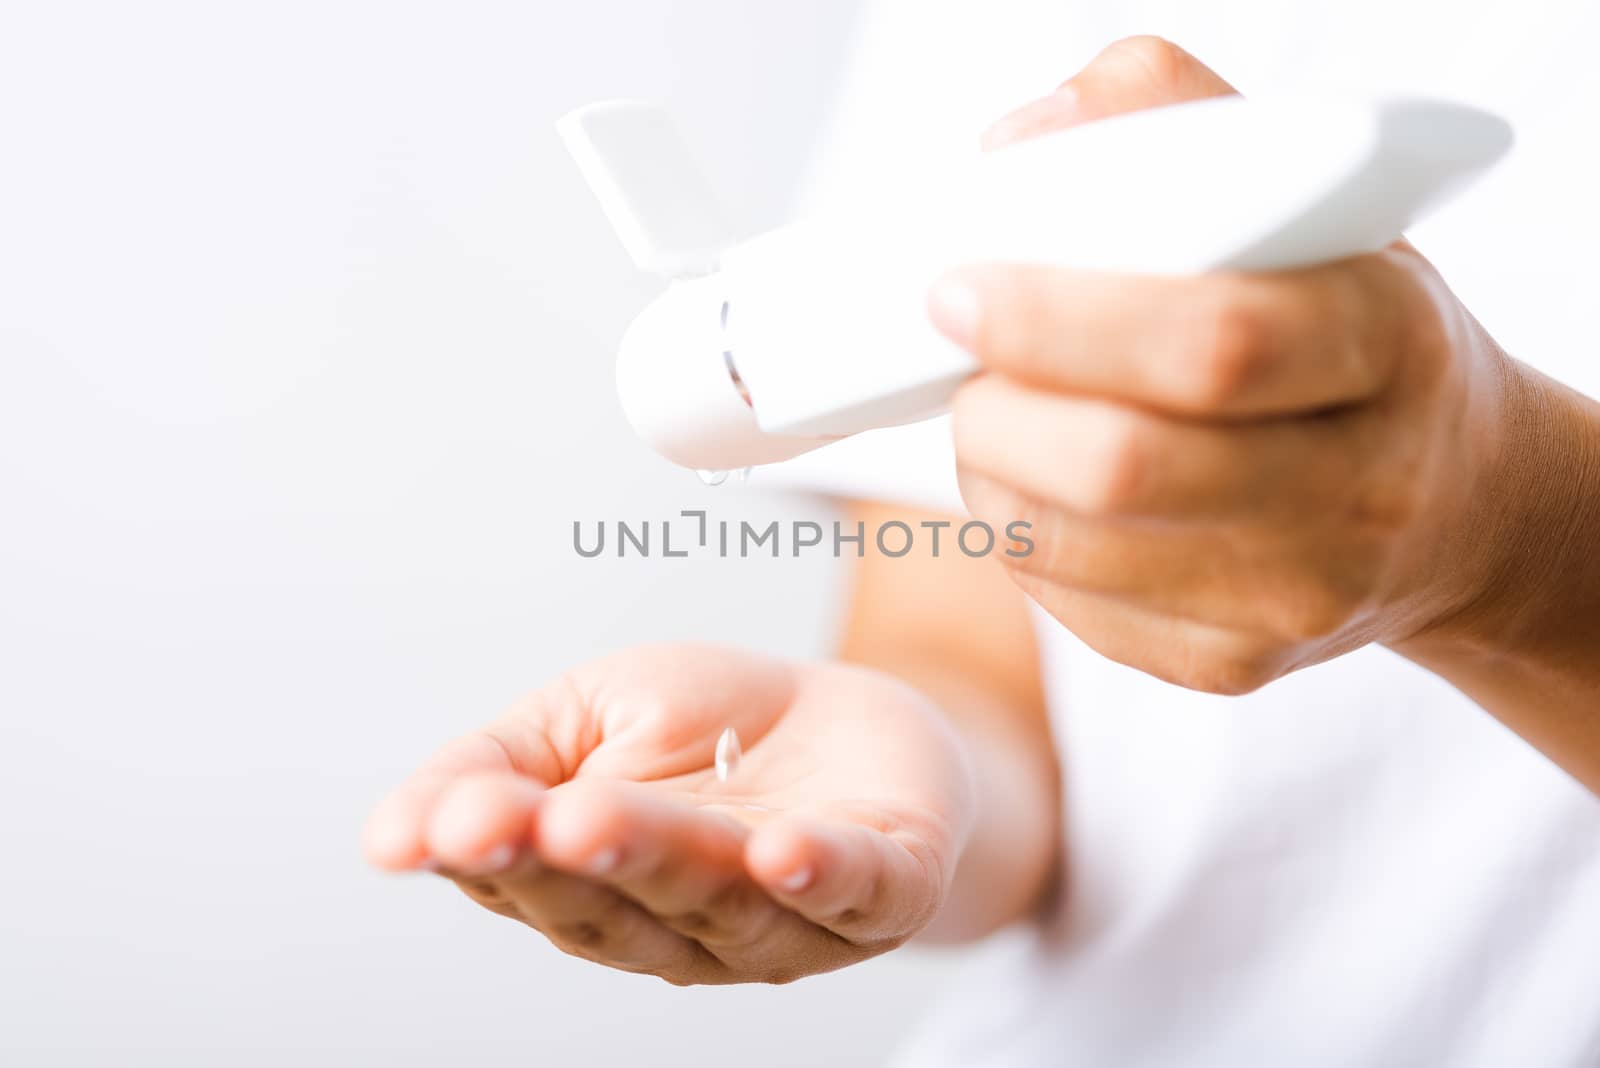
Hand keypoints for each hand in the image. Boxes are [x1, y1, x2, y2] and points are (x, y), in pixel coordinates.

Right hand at [362, 644, 972, 983]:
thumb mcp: (583, 722)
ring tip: (606, 818)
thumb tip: (391, 832)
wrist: (847, 718)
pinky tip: (783, 851)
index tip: (433, 825)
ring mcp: (791, 917)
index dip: (484, 855)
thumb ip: (496, 769)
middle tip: (513, 822)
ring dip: (664, 863)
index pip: (532, 881)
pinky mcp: (887, 884)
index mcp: (602, 892)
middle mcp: (688, 928)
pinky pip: (856, 889)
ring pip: (722, 900)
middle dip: (567, 862)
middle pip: (621, 906)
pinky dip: (821, 874)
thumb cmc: (705, 731)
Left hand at [931, 37, 1522, 693]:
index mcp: (1382, 339)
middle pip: (1121, 466)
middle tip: (962, 359)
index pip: (1212, 343)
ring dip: (990, 471)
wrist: (1452, 504)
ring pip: (1072, 545)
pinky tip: (1039, 489)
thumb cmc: (1351, 339)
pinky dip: (1019, 536)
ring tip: (998, 415)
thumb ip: (1176, 125)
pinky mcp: (1233, 662)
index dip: (1059, 321)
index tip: (961, 293)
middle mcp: (1358, 485)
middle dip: (997, 409)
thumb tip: (1023, 143)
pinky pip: (1069, 604)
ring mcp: (1297, 592)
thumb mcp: (1309, 206)